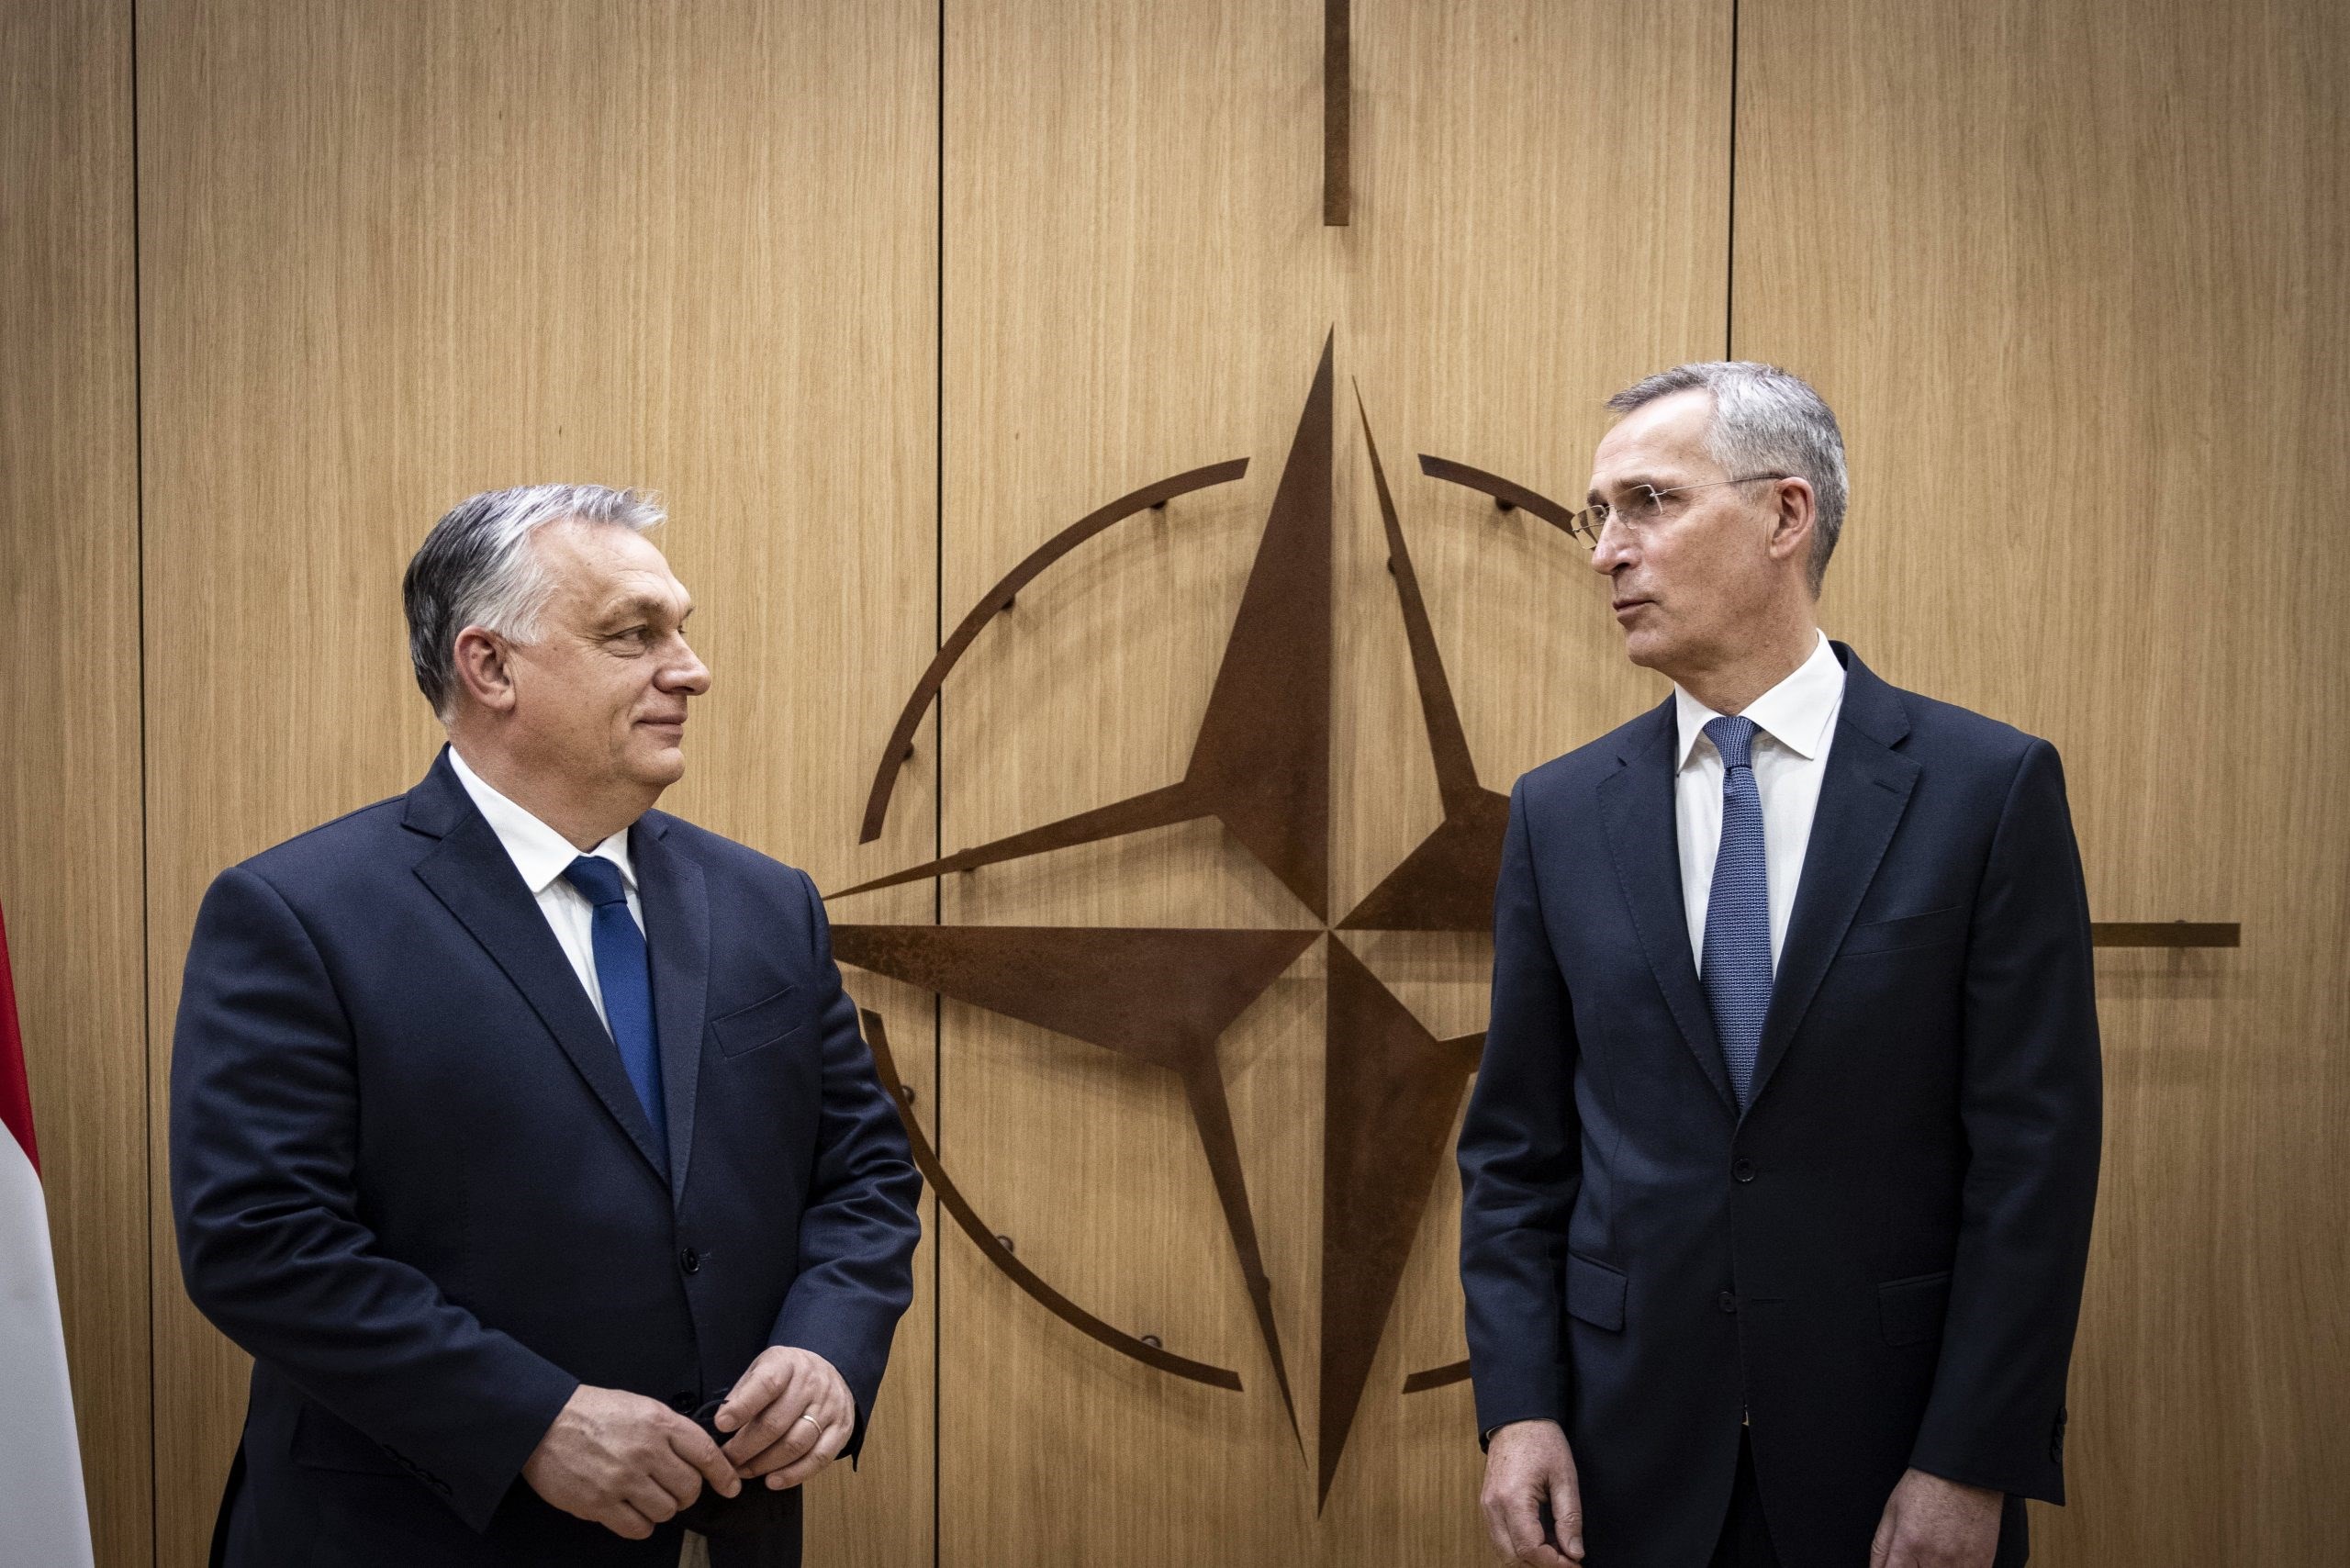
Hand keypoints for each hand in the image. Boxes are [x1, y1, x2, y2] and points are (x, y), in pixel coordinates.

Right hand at [521, 1383, 738, 1538]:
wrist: (542, 1422)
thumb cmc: (590, 1412)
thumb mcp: (638, 1406)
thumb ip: (668, 1429)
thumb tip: (696, 1454)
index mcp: (658, 1423)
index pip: (705, 1453)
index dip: (723, 1474)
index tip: (731, 1485)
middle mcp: (645, 1451)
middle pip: (689, 1488)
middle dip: (686, 1493)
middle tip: (672, 1489)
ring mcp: (623, 1479)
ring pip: (666, 1510)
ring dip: (661, 1509)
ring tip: (646, 1497)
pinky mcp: (600, 1504)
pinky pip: (638, 1528)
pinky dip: (641, 1525)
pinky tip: (632, 1513)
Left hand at [715, 1346, 855, 1490]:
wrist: (830, 1371)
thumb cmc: (787, 1376)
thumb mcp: (763, 1368)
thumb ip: (744, 1391)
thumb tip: (722, 1421)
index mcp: (788, 1364)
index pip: (766, 1384)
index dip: (742, 1406)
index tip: (721, 1425)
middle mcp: (812, 1384)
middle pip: (776, 1423)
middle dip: (745, 1447)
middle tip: (726, 1461)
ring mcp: (830, 1408)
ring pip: (796, 1444)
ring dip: (765, 1464)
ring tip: (744, 1471)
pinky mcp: (841, 1430)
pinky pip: (819, 1458)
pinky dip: (794, 1474)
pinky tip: (773, 1481)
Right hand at [1479, 1419, 1582, 1564]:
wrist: (1517, 1419)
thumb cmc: (1541, 1441)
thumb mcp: (1565, 1477)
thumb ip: (1569, 1518)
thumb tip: (1574, 1552)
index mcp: (1512, 1499)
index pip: (1530, 1549)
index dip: (1555, 1564)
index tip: (1576, 1563)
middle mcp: (1493, 1507)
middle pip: (1513, 1558)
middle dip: (1542, 1565)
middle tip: (1569, 1560)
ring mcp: (1486, 1507)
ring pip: (1504, 1552)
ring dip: (1530, 1558)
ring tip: (1558, 1550)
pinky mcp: (1487, 1506)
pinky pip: (1500, 1539)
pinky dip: (1520, 1548)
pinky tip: (1542, 1539)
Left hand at [1870, 1467, 2002, 1567]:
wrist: (1963, 1471)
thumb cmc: (1926, 1486)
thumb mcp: (1892, 1511)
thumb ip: (1881, 1547)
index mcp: (1909, 1545)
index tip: (1895, 1566)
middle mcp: (1936, 1558)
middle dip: (1915, 1567)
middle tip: (1916, 1554)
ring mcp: (1962, 1563)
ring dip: (1934, 1567)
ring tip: (1935, 1551)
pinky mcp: (1983, 1562)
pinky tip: (1952, 1556)